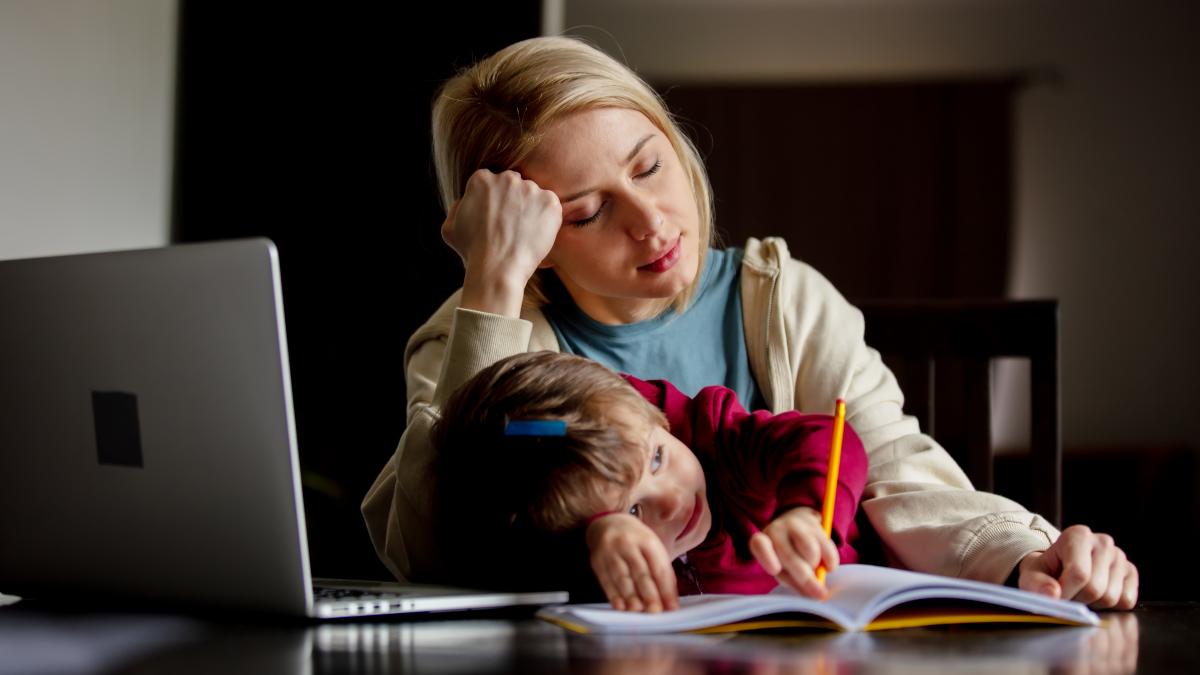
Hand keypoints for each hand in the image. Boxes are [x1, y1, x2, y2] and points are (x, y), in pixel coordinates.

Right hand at [441, 169, 561, 315]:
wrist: (498, 268)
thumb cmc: (472, 251)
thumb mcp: (450, 227)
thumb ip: (457, 207)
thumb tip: (465, 200)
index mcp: (481, 179)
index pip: (492, 182)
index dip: (495, 201)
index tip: (497, 217)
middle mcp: (507, 178)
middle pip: (514, 184)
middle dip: (513, 200)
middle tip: (512, 225)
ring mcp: (530, 188)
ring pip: (533, 195)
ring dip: (530, 209)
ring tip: (523, 233)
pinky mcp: (549, 201)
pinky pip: (550, 206)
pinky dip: (547, 218)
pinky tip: (536, 234)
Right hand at [586, 514, 678, 612]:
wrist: (607, 522)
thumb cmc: (636, 540)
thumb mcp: (652, 547)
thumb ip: (662, 571)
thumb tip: (669, 600)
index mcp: (647, 540)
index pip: (658, 567)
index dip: (666, 588)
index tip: (672, 607)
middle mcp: (628, 544)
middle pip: (640, 571)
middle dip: (648, 593)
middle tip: (655, 610)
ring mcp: (610, 552)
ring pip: (621, 577)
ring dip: (630, 596)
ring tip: (638, 610)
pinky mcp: (597, 561)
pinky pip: (605, 580)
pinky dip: (613, 595)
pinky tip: (620, 606)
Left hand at [749, 506, 837, 599]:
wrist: (796, 523)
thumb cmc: (785, 555)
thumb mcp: (782, 569)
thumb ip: (794, 582)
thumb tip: (813, 595)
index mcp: (761, 542)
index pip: (759, 545)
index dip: (767, 557)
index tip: (775, 570)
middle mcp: (776, 530)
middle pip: (790, 557)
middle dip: (806, 578)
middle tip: (820, 594)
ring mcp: (795, 524)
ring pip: (811, 551)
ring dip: (815, 565)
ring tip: (813, 567)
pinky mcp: (814, 524)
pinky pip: (826, 548)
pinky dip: (830, 563)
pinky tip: (827, 565)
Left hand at [1017, 524, 1137, 609]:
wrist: (1058, 567)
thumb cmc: (1045, 570)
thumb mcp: (1032, 574)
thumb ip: (1036, 584)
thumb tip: (1053, 596)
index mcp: (1078, 536)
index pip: (1078, 574)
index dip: (1066, 594)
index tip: (1055, 599)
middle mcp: (1103, 542)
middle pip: (1095, 588)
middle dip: (1077, 600)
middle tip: (1067, 595)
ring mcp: (1120, 557)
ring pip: (1111, 598)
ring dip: (1093, 604)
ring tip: (1079, 592)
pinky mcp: (1131, 572)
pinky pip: (1126, 601)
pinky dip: (1110, 606)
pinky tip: (1095, 595)